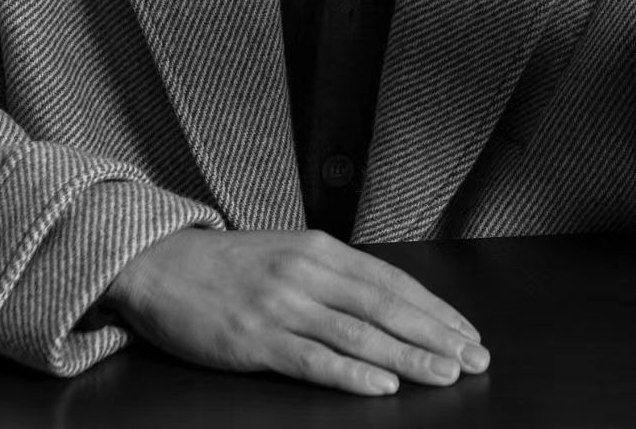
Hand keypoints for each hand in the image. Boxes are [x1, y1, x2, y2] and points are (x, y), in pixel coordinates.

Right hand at [102, 227, 488, 395]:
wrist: (161, 264)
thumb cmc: (228, 266)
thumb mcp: (288, 254)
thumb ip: (333, 275)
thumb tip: (386, 302)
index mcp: (320, 249)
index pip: (392, 280)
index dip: (435, 308)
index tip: (467, 331)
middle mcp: (307, 272)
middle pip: (386, 306)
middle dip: (436, 334)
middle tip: (474, 358)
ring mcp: (283, 305)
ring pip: (360, 333)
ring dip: (409, 356)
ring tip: (445, 372)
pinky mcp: (256, 339)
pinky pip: (314, 359)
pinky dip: (352, 373)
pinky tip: (381, 385)